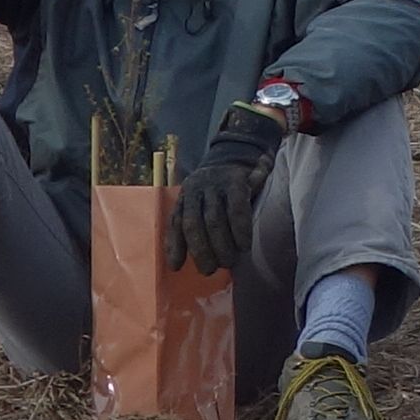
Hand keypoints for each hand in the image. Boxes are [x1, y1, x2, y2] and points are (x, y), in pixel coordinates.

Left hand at [170, 105, 281, 274]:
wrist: (241, 149)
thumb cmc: (220, 185)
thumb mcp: (202, 199)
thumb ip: (194, 222)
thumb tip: (176, 262)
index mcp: (186, 194)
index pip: (176, 222)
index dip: (175, 245)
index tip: (176, 267)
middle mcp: (196, 188)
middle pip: (194, 224)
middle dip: (201, 250)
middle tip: (210, 270)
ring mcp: (216, 184)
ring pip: (214, 220)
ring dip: (221, 245)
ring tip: (228, 262)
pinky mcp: (237, 182)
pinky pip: (237, 211)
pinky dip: (240, 230)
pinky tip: (244, 245)